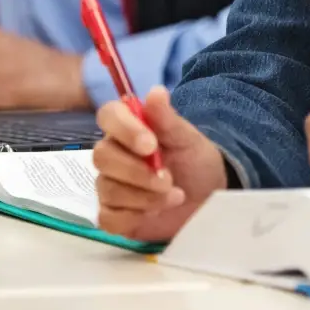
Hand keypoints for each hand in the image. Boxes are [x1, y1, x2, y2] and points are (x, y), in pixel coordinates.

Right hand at [94, 86, 226, 240]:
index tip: (150, 145)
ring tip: (175, 196)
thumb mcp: (188, 140)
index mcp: (128, 129)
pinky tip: (156, 213)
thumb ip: (168, 119)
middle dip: (137, 171)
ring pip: (108, 189)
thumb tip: (155, 92)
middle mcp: (113, 155)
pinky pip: (108, 218)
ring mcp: (110, 186)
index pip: (109, 116)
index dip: (125, 129)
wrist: (208, 198)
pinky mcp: (113, 216)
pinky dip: (134, 217)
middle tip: (168, 178)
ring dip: (144, 196)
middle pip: (101, 156)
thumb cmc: (195, 162)